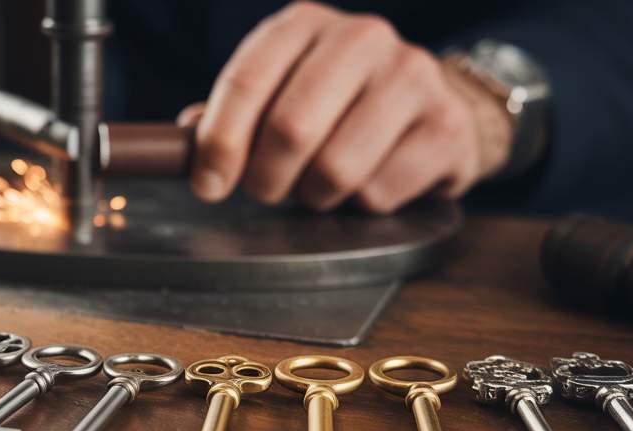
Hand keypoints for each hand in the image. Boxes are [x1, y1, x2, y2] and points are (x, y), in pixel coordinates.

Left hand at [180, 2, 513, 212]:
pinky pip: (378, 193)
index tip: (207, 184)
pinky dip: (361, 204)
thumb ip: (231, 112)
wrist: (433, 105)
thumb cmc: (338, 102)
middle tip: (268, 190)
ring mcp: (411, 77)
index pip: (248, 80)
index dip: (219, 141)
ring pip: (335, 169)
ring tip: (320, 184)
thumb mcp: (281, 88)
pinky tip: (368, 181)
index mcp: (304, 24)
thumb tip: (186, 141)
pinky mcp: (446, 125)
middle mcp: (361, 38)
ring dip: (314, 196)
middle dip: (266, 179)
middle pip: (291, 129)